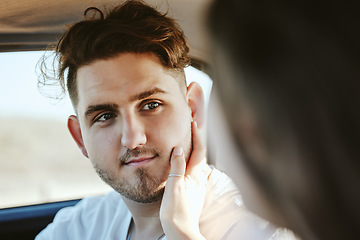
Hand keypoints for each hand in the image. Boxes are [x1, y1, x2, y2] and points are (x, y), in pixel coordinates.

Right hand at [160, 121, 209, 239]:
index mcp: (195, 175)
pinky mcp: (194, 192)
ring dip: (194, 150)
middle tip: (192, 126)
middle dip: (197, 139)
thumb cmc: (176, 211)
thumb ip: (177, 166)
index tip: (193, 122)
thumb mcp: (174, 186)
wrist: (182, 231)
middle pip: (200, 154)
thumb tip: (179, 148)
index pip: (198, 150)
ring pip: (197, 163)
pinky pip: (194, 171)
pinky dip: (191, 161)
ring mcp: (198, 186)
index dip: (196, 135)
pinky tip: (185, 162)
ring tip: (188, 140)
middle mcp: (199, 179)